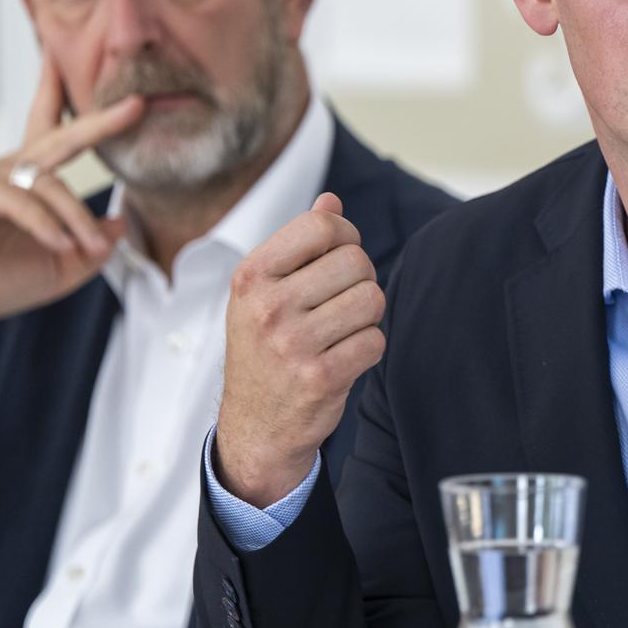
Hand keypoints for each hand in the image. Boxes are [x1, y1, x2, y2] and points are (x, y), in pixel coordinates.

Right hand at [0, 60, 142, 411]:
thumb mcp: (62, 268)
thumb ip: (93, 246)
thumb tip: (121, 222)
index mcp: (31, 182)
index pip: (61, 137)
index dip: (90, 116)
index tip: (129, 99)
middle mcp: (10, 171)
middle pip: (61, 137)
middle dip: (99, 122)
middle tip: (136, 106)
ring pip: (49, 183)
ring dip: (76, 216)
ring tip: (91, 248)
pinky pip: (19, 201)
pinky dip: (44, 224)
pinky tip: (59, 245)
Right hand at [212, 193, 385, 506]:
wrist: (255, 427)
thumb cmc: (263, 351)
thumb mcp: (263, 294)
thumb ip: (298, 246)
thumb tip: (331, 200)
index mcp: (252, 277)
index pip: (321, 225)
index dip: (345, 236)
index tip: (340, 256)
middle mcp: (268, 307)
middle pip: (356, 261)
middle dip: (361, 279)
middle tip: (343, 301)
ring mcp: (293, 344)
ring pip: (372, 300)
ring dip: (367, 316)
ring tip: (343, 330)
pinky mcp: (321, 377)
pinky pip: (375, 341)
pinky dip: (369, 348)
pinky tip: (345, 357)